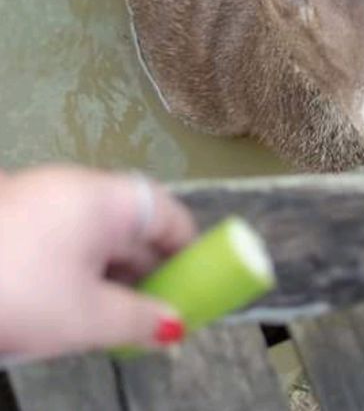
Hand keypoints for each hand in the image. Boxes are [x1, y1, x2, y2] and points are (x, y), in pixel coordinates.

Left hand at [0, 165, 195, 356]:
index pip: (170, 213)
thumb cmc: (14, 287)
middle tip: (156, 313)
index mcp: (108, 199)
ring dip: (114, 273)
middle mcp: (82, 188)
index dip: (189, 248)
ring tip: (113, 319)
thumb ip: (139, 320)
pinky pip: (70, 238)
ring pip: (100, 235)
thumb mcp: (84, 316)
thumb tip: (176, 326)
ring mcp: (48, 197)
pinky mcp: (21, 214)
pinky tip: (72, 305)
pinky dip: (82, 268)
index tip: (196, 284)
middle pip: (136, 224)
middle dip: (150, 269)